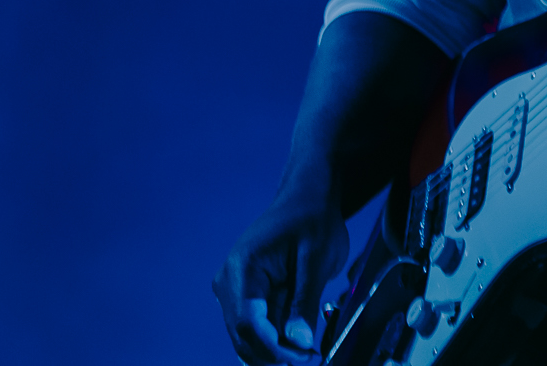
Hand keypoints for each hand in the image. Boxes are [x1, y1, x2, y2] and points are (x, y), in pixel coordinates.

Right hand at [213, 180, 348, 363]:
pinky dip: (276, 341)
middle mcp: (230, 283)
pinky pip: (257, 329)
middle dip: (277, 355)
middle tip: (312, 359)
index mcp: (242, 267)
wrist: (307, 198)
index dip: (273, 349)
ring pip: (249, 338)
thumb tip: (298, 343)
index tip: (303, 358)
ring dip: (277, 351)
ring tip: (309, 353)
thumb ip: (305, 300)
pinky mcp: (246, 298)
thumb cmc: (312, 218)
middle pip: (244, 337)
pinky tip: (299, 344)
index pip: (247, 323)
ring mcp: (234, 292)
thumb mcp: (317, 257)